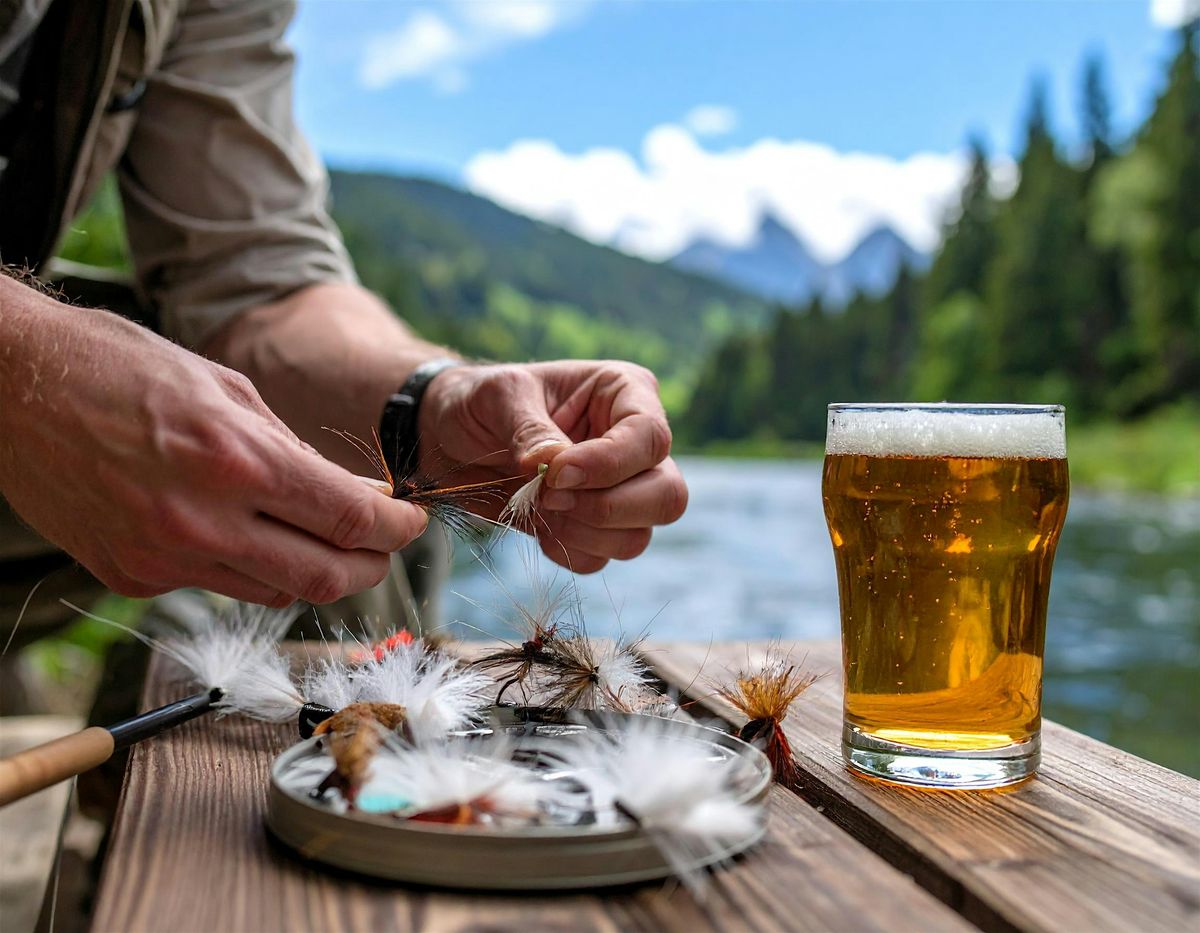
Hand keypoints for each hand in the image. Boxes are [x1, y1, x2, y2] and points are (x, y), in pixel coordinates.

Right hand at [0, 287, 426, 606]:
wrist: (13, 384)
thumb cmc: (124, 368)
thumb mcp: (228, 390)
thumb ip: (296, 454)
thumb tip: (353, 496)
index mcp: (236, 460)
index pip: (350, 520)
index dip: (396, 529)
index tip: (411, 522)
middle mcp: (201, 521)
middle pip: (324, 578)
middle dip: (370, 565)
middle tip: (383, 546)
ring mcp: (162, 558)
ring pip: (274, 592)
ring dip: (311, 569)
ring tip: (320, 535)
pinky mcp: (130, 577)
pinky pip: (216, 586)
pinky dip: (246, 566)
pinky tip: (242, 531)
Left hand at [417, 361, 687, 571]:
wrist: (451, 436)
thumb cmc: (481, 401)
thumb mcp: (499, 396)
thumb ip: (529, 429)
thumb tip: (554, 464)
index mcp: (625, 393)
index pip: (650, 438)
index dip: (609, 464)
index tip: (556, 473)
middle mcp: (635, 444)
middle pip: (667, 495)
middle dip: (608, 507)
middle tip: (550, 495)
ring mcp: (622, 490)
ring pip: (639, 535)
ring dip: (585, 532)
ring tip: (539, 505)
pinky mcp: (597, 527)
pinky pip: (603, 559)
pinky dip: (569, 549)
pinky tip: (537, 523)